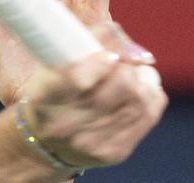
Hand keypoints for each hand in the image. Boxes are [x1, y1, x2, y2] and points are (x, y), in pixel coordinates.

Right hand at [17, 22, 167, 170]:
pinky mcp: (115, 153)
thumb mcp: (58, 59)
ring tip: (126, 78)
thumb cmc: (57, 86)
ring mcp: (92, 143)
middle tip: (118, 64)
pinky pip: (149, 115)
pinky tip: (136, 94)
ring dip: (139, 81)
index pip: (78, 78)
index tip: (109, 55)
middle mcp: (66, 125)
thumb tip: (138, 53)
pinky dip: (149, 97)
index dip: (101, 61)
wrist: (48, 142)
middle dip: (127, 68)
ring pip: (140, 100)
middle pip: (122, 85)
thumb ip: (94, 39)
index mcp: (44, 95)